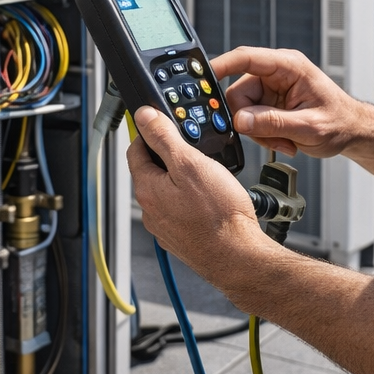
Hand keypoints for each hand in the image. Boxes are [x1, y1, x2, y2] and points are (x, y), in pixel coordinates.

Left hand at [126, 106, 276, 289]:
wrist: (237, 256)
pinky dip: (191, 198)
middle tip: (193, 148)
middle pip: (152, 170)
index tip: (164, 124)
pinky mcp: (181, 236)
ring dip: (182, 177)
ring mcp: (165, 225)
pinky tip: (210, 198)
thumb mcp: (191, 163)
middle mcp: (151, 209)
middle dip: (170, 154)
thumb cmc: (218, 215)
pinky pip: (180, 208)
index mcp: (147, 189)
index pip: (135, 149)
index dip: (150, 132)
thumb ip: (164, 138)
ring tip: (208, 173)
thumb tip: (144, 117)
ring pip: (167, 190)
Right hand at [213, 46, 370, 157]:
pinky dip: (263, 135)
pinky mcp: (269, 103)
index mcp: (288, 66)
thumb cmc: (341, 122)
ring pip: (242, 110)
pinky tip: (284, 140)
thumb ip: (273, 123)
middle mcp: (276, 73)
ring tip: (284, 141)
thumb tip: (240, 120)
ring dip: (259, 132)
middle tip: (271, 139)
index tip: (201, 79)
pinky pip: (250, 119)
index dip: (220, 65)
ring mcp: (271, 88)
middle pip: (238, 92)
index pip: (246, 57)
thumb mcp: (309, 127)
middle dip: (249, 121)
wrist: (353, 131)